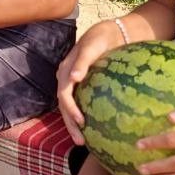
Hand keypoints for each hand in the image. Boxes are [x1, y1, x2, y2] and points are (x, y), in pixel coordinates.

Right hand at [56, 20, 127, 144]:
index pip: (64, 94)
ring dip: (73, 125)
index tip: (82, 122)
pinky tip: (90, 128)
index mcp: (65, 70)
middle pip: (63, 105)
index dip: (70, 109)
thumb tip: (74, 78)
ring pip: (68, 107)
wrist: (110, 32)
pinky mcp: (82, 86)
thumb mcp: (93, 46)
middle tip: (80, 142)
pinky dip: (79, 117)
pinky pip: (78, 104)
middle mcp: (66, 78)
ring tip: (82, 141)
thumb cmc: (102, 38)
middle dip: (70, 125)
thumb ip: (82, 61)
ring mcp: (72, 83)